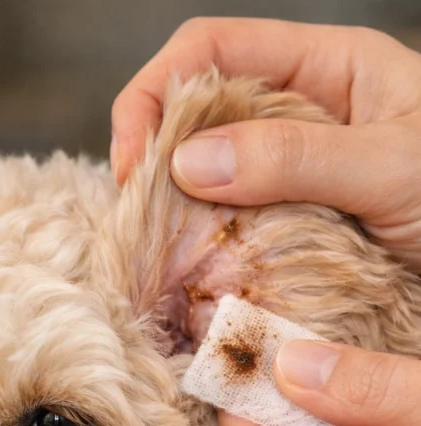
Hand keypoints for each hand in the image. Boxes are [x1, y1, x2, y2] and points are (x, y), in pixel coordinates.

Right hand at [111, 18, 420, 266]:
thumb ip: (297, 155)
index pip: (209, 49)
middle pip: (192, 110)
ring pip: (202, 174)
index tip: (135, 162)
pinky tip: (196, 271)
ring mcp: (290, 172)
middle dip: (154, 156)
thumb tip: (187, 162)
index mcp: (326, 68)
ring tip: (160, 251)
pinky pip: (225, 225)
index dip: (155, 94)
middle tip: (139, 217)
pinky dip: (201, 246)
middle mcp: (299, 113)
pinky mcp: (288, 225)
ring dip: (172, 209)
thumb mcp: (396, 164)